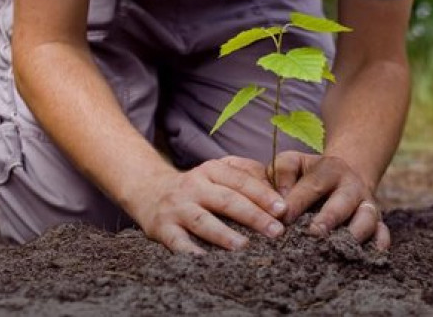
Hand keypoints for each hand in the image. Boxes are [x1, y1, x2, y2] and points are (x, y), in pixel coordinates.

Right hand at [130, 156, 286, 253]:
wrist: (149, 191)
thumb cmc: (198, 186)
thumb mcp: (218, 171)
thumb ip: (247, 174)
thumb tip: (280, 188)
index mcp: (211, 170)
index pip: (241, 181)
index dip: (263, 194)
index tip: (283, 209)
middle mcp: (194, 186)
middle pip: (227, 200)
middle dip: (253, 216)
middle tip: (276, 231)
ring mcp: (177, 207)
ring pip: (203, 220)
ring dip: (224, 234)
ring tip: (244, 246)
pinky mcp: (162, 228)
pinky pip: (177, 242)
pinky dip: (191, 252)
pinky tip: (206, 261)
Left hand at [271, 151, 390, 249]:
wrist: (346, 176)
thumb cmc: (309, 174)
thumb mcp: (294, 163)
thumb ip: (282, 172)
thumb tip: (281, 201)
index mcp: (330, 169)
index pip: (313, 184)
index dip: (297, 201)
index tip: (283, 217)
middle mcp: (352, 186)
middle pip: (343, 202)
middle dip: (329, 218)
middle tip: (314, 233)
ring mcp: (367, 204)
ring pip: (367, 218)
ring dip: (354, 234)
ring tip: (338, 249)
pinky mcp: (377, 222)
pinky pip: (382, 233)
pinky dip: (378, 243)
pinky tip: (366, 256)